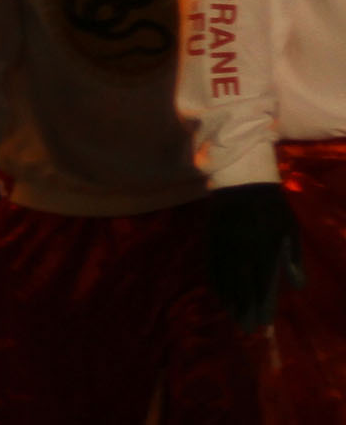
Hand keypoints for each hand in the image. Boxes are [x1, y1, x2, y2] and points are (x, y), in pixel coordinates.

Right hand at [206, 183, 302, 330]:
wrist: (243, 181)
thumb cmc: (273, 208)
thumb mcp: (291, 230)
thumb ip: (293, 259)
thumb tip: (298, 286)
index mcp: (265, 248)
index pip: (263, 283)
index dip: (263, 304)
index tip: (263, 323)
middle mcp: (243, 249)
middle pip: (242, 284)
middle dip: (245, 308)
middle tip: (246, 328)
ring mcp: (225, 244)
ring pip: (226, 276)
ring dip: (229, 298)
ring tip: (232, 315)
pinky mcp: (212, 237)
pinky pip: (212, 263)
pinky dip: (215, 280)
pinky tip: (218, 293)